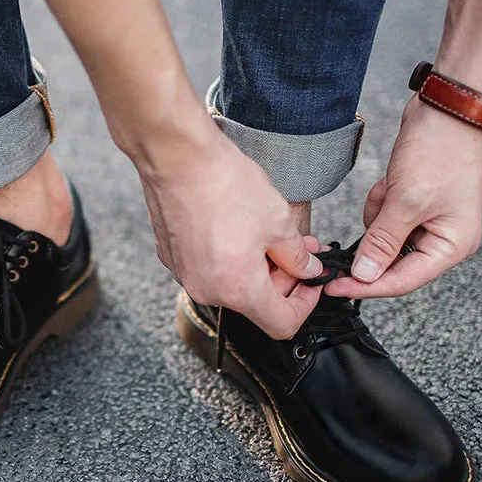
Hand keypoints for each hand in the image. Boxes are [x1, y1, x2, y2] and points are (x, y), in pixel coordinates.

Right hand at [134, 113, 323, 338]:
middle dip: (281, 280)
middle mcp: (207, 290)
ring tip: (270, 234)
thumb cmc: (225, 185)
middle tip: (299, 251)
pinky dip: (227, 256)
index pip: (281, 324)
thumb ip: (297, 256)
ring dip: (255, 267)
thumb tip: (306, 270)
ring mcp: (184, 274)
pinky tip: (237, 227)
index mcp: (238, 290)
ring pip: (230, 284)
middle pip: (254, 303)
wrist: (178, 157)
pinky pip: (207, 267)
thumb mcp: (279, 221)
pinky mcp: (171, 255)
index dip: (304, 305)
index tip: (311, 284)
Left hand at [326, 96, 481, 298]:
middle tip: (359, 223)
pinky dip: (380, 201)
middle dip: (374, 238)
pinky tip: (390, 182)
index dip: (366, 287)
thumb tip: (364, 275)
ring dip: (378, 214)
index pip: (402, 281)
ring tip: (390, 188)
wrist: (445, 109)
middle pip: (392, 262)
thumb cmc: (439, 152)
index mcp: (452, 246)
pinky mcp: (413, 205)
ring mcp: (429, 222)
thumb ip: (383, 243)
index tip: (333, 287)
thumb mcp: (406, 202)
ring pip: (383, 237)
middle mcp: (444, 239)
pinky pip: (384, 217)